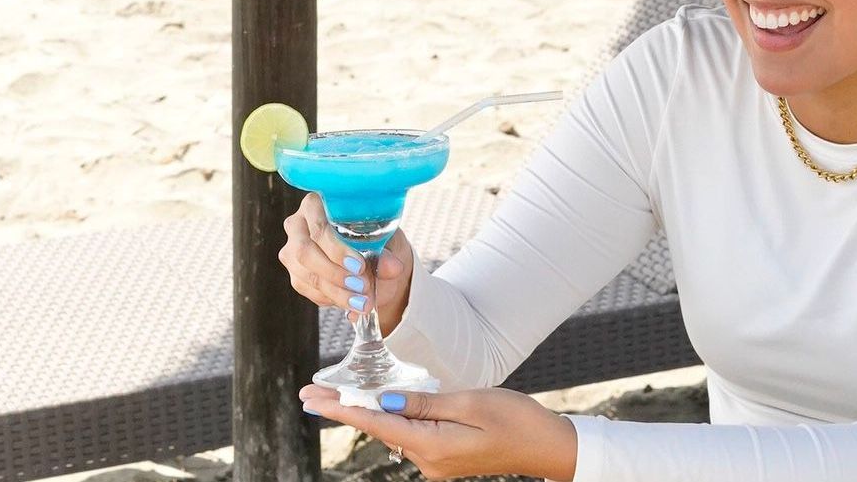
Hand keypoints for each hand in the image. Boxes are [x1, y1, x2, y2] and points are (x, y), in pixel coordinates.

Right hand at [279, 192, 412, 334]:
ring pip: (306, 275)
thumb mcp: (389, 242)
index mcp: (319, 203)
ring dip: (336, 292)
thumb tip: (392, 267)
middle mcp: (299, 224)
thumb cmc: (380, 240)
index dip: (337, 249)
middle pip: (304, 252)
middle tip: (362, 287)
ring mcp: (292, 249)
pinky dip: (331, 298)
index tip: (360, 266)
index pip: (319, 226)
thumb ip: (388, 254)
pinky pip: (308, 289)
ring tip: (362, 302)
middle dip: (335, 274)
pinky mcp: (295, 272)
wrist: (376, 260)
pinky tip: (351, 301)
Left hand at [299, 384, 576, 481]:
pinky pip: (409, 434)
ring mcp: (436, 462)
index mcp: (433, 446)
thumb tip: (384, 400)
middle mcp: (428, 460)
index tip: (312, 400)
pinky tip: (375, 403)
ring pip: (393, 430)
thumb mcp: (471, 403)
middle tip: (308, 394)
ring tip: (331, 394)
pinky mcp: (444, 457)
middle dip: (344, 407)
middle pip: (378, 427)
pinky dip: (390, 416)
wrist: (548, 446)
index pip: (377, 422)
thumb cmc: (516, 419)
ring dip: (365, 411)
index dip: (342, 408)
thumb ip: (424, 402)